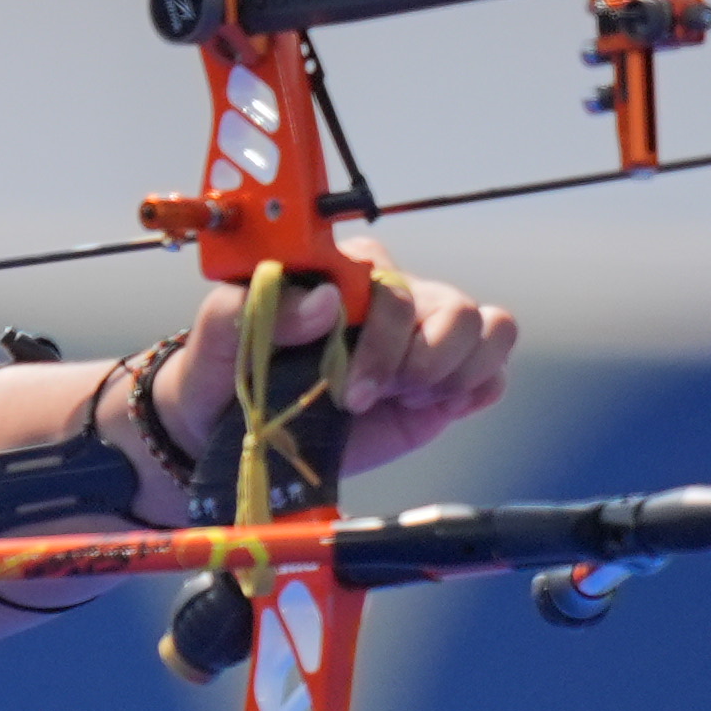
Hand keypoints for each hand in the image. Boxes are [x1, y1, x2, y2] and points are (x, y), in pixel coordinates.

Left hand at [147, 261, 518, 490]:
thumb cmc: (222, 377)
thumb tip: (326, 302)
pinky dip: (475, 390)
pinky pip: (494, 371)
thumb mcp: (217, 339)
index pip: (394, 280)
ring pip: (491, 329)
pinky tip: (428, 408)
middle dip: (422, 363)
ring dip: (454, 373)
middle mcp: (392, 300)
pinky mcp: (441, 385)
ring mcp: (422, 340)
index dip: (384, 335)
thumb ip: (257, 310)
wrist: (224, 436)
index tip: (348, 385)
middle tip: (369, 398)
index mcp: (343, 274)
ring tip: (406, 399)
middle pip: (456, 309)